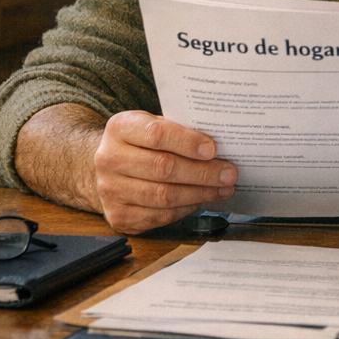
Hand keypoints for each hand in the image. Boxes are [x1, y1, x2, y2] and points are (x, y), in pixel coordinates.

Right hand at [93, 111, 237, 233]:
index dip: (187, 142)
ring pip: (163, 196)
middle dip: (202, 172)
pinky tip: (202, 200)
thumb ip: (180, 129)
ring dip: (199, 193)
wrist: (111, 165)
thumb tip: (221, 143)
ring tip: (223, 189)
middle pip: (163, 168)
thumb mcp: (155, 123)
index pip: (156, 134)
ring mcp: (110, 190)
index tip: (213, 149)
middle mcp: (109, 159)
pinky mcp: (118, 215)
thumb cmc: (143, 141)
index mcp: (120, 128)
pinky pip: (159, 215)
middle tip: (229, 174)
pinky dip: (185, 209)